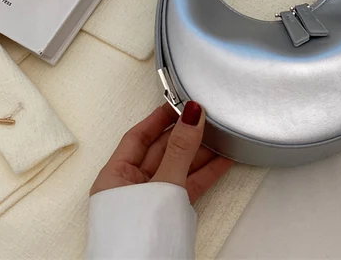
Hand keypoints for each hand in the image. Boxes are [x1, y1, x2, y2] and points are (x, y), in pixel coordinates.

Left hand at [90, 102, 232, 203]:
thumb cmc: (137, 240)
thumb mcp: (162, 185)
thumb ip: (180, 149)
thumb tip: (191, 114)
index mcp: (115, 176)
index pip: (139, 135)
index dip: (160, 117)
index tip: (181, 100)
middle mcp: (132, 187)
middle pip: (162, 150)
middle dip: (187, 133)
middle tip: (208, 115)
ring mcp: (152, 201)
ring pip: (179, 167)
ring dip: (202, 152)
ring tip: (222, 134)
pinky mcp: (170, 214)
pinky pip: (190, 185)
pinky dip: (208, 172)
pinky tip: (225, 159)